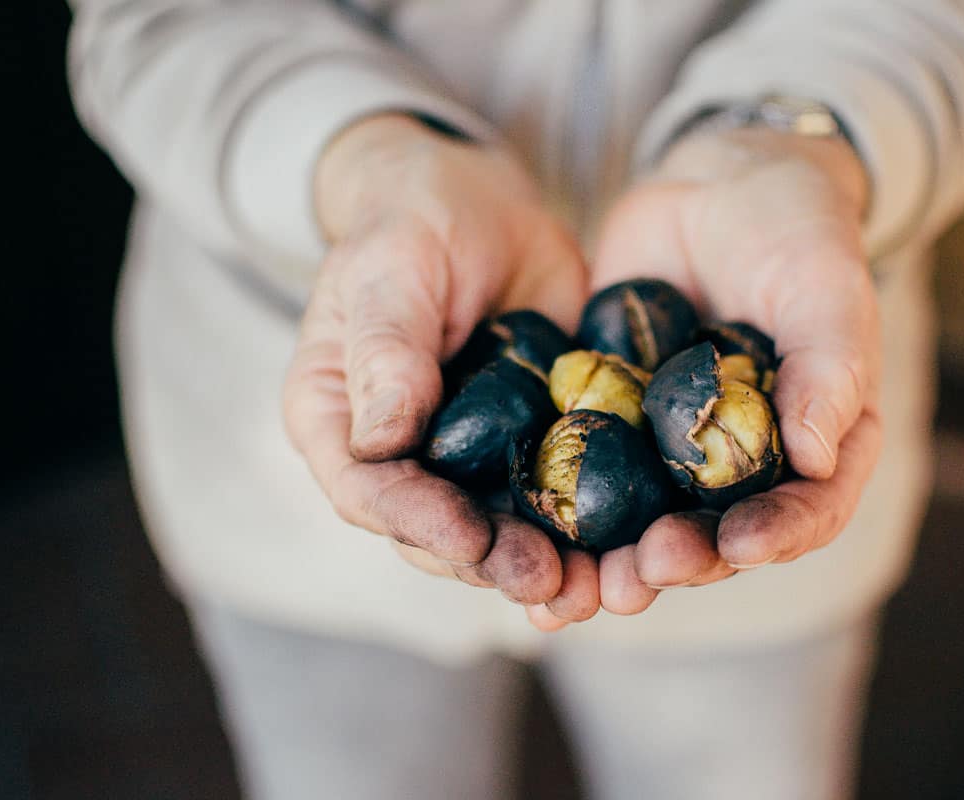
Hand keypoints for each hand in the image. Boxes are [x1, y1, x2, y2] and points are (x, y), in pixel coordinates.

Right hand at [283, 114, 599, 623]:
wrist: (479, 202)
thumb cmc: (413, 220)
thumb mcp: (389, 270)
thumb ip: (385, 349)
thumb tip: (381, 441)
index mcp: (337, 420)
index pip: (368, 491)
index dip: (420, 523)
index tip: (473, 539)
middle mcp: (396, 455)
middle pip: (435, 531)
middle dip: (493, 563)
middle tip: (553, 582)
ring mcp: (461, 458)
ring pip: (497, 531)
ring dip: (546, 565)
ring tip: (597, 587)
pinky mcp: (524, 446)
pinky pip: (551, 497)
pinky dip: (585, 530)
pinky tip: (626, 551)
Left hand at [582, 126, 882, 619]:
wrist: (717, 185)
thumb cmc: (795, 231)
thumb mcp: (825, 287)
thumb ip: (830, 367)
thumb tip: (817, 459)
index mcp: (815, 443)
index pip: (809, 510)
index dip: (776, 536)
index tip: (738, 546)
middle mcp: (743, 462)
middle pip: (717, 534)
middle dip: (678, 561)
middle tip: (638, 577)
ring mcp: (673, 447)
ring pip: (644, 521)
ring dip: (610, 561)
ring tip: (574, 590)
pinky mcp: (612, 422)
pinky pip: (585, 475)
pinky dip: (556, 512)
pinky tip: (519, 536)